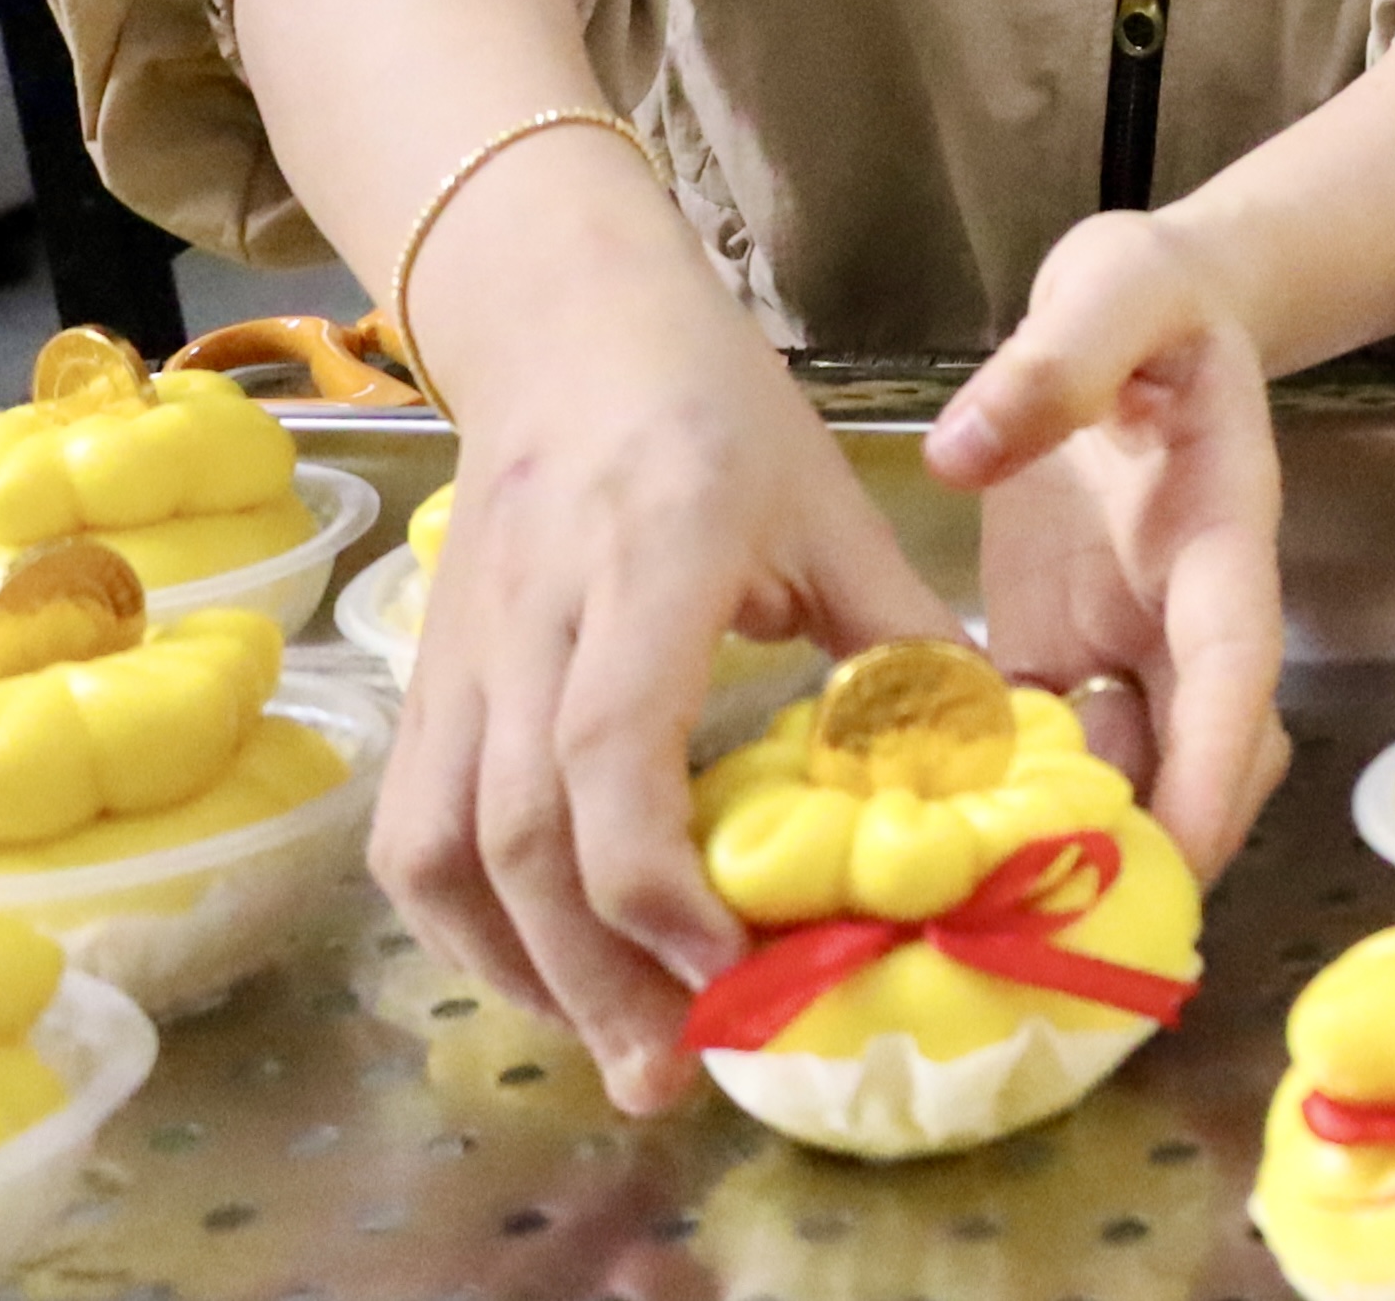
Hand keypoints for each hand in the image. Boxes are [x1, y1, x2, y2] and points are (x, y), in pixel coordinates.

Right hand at [376, 233, 954, 1117]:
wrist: (570, 322)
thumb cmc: (717, 413)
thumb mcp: (835, 505)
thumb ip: (900, 637)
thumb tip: (979, 772)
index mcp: (650, 555)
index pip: (609, 749)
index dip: (655, 882)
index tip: (727, 968)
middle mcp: (536, 615)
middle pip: (519, 833)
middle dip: (592, 975)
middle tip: (672, 1073)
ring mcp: (462, 653)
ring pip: (442, 851)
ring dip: (523, 971)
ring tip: (614, 1044)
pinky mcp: (429, 679)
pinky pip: (415, 833)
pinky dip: (471, 927)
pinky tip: (549, 970)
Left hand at [926, 213, 1297, 896]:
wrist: (1141, 310)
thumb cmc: (1148, 298)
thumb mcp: (1116, 291)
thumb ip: (1056, 359)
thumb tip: (966, 447)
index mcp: (1224, 541)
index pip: (1233, 671)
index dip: (1212, 768)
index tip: (1175, 857)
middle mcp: (1181, 621)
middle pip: (1193, 762)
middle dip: (1149, 856)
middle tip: (1057, 940)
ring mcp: (1120, 647)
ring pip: (1119, 780)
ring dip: (1067, 850)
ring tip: (972, 921)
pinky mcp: (1056, 652)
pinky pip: (1040, 756)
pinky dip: (996, 811)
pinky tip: (917, 855)